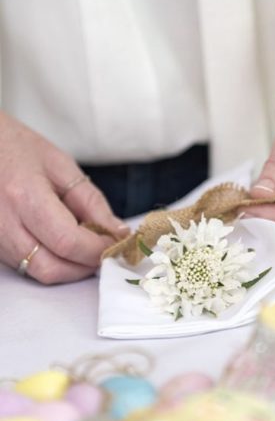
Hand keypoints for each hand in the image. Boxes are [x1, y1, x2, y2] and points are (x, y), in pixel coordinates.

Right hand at [0, 112, 127, 283]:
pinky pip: (28, 266)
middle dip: (85, 266)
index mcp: (24, 197)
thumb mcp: (62, 166)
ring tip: (86, 244)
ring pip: (39, 273)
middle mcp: (4, 224)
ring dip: (71, 267)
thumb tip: (116, 232)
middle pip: (51, 268)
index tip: (116, 242)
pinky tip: (64, 243)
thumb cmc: (18, 147)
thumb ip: (91, 202)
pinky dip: (53, 261)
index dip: (97, 248)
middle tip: (104, 249)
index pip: (67, 241)